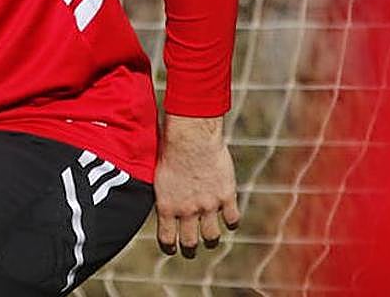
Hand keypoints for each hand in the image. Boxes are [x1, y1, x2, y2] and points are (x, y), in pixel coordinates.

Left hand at [153, 114, 240, 257]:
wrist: (191, 137)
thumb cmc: (169, 148)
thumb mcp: (158, 175)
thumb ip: (163, 193)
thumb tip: (161, 204)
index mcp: (167, 206)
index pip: (167, 238)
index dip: (169, 247)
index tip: (172, 249)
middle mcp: (187, 210)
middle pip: (190, 243)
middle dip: (189, 250)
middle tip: (190, 251)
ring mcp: (208, 205)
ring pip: (212, 237)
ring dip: (210, 240)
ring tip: (210, 240)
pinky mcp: (226, 196)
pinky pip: (232, 219)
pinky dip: (231, 222)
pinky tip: (229, 220)